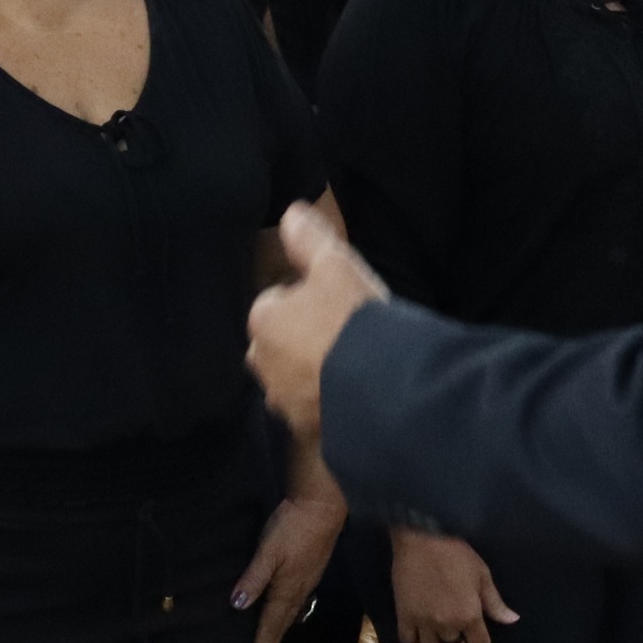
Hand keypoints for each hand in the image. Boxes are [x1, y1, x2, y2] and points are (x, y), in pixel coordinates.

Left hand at [236, 489, 346, 642]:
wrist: (322, 507)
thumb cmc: (293, 528)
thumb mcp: (268, 551)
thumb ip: (253, 578)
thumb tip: (237, 605)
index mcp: (286, 592)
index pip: (270, 627)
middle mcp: (298, 592)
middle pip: (281, 626)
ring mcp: (306, 582)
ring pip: (290, 616)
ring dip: (278, 632)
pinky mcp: (309, 572)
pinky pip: (296, 603)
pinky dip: (285, 616)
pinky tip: (282, 613)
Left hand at [246, 202, 388, 441]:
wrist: (381, 387)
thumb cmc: (354, 318)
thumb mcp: (336, 265)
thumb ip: (308, 239)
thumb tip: (290, 213)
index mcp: (263, 319)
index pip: (276, 302)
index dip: (307, 300)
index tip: (336, 303)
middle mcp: (262, 363)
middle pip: (279, 344)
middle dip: (301, 340)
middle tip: (344, 334)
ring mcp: (282, 400)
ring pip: (293, 379)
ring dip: (312, 373)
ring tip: (352, 366)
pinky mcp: (305, 430)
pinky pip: (312, 409)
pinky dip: (326, 402)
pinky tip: (354, 394)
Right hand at [388, 528, 515, 642]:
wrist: (423, 538)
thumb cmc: (456, 554)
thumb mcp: (482, 575)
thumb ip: (495, 603)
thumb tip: (511, 620)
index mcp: (470, 616)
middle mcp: (447, 625)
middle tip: (461, 642)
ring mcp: (423, 622)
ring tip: (440, 637)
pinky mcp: (404, 616)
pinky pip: (408, 641)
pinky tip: (420, 636)